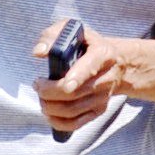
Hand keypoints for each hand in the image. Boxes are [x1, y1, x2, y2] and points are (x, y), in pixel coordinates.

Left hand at [33, 22, 136, 136]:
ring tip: (41, 97)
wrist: (116, 62)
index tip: (64, 84)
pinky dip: (58, 122)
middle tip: (38, 85)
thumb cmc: (87, 45)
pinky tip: (48, 113)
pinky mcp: (99, 110)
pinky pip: (76, 124)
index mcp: (103, 54)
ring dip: (50, 107)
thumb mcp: (74, 30)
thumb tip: (39, 53)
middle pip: (75, 93)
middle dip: (49, 92)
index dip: (77, 78)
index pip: (90, 68)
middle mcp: (107, 78)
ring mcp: (103, 97)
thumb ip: (53, 35)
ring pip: (73, 110)